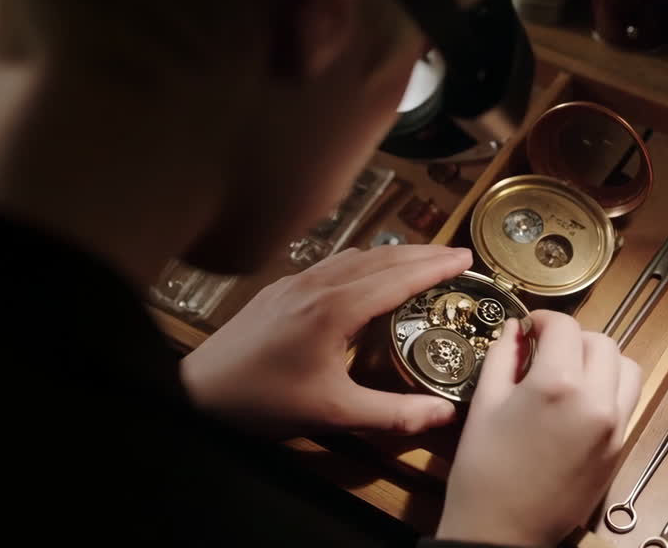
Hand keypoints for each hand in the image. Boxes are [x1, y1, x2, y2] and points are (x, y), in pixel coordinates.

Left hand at [179, 244, 472, 436]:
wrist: (199, 391)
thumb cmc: (265, 402)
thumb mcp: (333, 413)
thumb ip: (392, 413)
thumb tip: (445, 414)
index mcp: (336, 308)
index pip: (398, 277)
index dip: (436, 266)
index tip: (468, 257)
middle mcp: (318, 284)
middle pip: (380, 258)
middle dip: (421, 254)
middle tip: (455, 256)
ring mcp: (295, 282)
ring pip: (354, 256)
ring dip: (392, 255)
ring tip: (419, 264)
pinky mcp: (279, 290)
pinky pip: (332, 263)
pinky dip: (363, 262)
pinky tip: (364, 278)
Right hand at [438, 311, 641, 547]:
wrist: (503, 530)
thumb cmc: (484, 470)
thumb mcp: (485, 402)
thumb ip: (505, 356)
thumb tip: (517, 329)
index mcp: (557, 384)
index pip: (564, 326)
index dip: (543, 319)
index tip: (530, 327)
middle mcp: (595, 401)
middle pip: (600, 341)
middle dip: (572, 337)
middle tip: (545, 349)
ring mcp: (614, 426)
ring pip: (625, 366)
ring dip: (600, 358)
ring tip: (570, 370)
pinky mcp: (620, 448)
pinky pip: (628, 400)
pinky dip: (610, 387)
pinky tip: (580, 399)